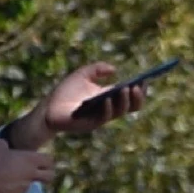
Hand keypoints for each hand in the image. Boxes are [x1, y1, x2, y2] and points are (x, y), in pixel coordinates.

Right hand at [0, 131, 57, 192]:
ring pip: (28, 186)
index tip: (41, 161)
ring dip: (22, 182)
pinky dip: (9, 191)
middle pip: (49, 177)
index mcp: (31, 160)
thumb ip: (6, 145)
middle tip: (38, 172)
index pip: (49, 161)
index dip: (46, 161)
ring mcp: (22, 189)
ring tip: (8, 177)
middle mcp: (31, 176)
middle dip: (46, 175)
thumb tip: (5, 147)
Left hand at [34, 61, 148, 139]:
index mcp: (111, 96)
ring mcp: (102, 117)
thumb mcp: (82, 74)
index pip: (131, 95)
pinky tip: (107, 99)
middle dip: (138, 96)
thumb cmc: (65, 92)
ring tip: (125, 88)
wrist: (48, 108)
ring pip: (121, 111)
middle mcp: (110, 108)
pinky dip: (108, 108)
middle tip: (138, 86)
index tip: (144, 78)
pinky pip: (104, 117)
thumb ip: (97, 69)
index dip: (140, 88)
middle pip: (132, 105)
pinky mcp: (92, 124)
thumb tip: (114, 70)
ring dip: (125, 100)